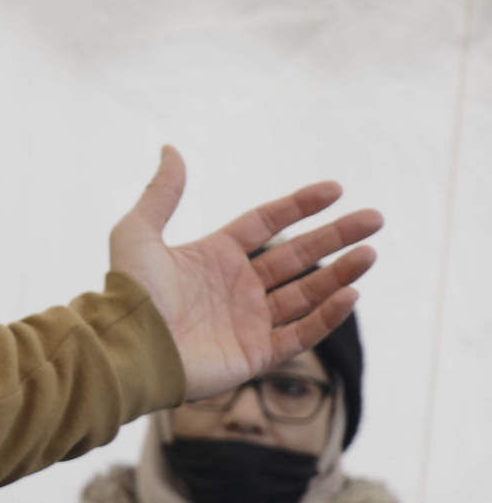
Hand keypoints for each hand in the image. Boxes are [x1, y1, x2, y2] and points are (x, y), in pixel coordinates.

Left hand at [109, 147, 381, 400]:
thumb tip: (170, 148)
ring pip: (306, 294)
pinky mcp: (254, 355)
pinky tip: (350, 294)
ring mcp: (247, 322)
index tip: (336, 189)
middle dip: (336, 237)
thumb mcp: (138, 232)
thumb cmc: (128, 290)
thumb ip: (161, 192)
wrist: (126, 346)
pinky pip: (300, 334)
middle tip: (375, 219)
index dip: (300, 206)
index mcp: (213, 256)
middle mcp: (235, 288)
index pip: (265, 223)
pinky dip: (326, 317)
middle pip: (297, 256)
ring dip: (340, 274)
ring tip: (370, 252)